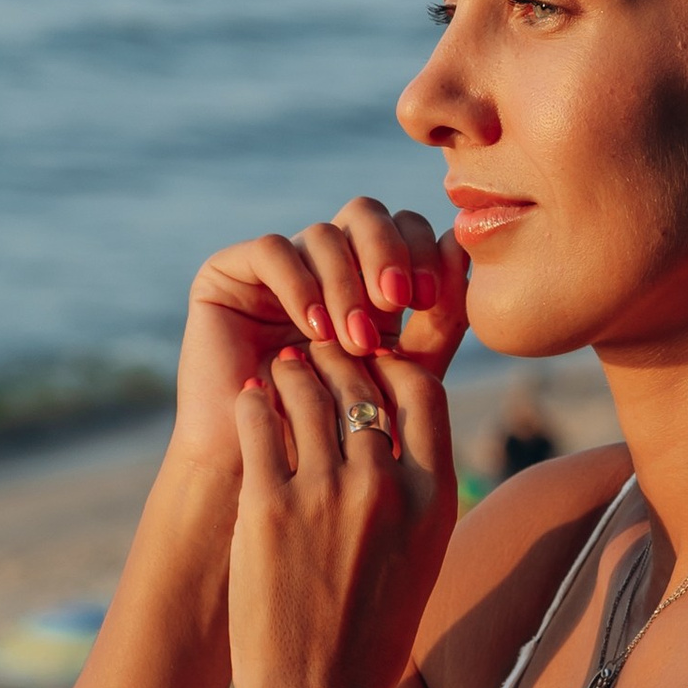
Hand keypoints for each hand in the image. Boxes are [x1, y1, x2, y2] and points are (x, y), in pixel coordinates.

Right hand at [169, 201, 468, 485]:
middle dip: (387, 252)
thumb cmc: (343, 432)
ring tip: (352, 341)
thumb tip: (459, 242)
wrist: (273, 474)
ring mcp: (277, 266)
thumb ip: (440, 317)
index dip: (419, 250)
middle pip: (365, 213)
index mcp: (368, 276)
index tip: (425, 298)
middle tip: (396, 301)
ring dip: (345, 286)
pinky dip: (300, 284)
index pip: (404, 229)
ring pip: (323, 234)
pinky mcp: (228, 274)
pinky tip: (314, 329)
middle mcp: (323, 262)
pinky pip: (271, 249)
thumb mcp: (404, 372)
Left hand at [229, 335, 458, 687]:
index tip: (374, 363)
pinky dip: (254, 404)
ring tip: (280, 368)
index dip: (397, 365)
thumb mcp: (419, 564)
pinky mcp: (268, 507)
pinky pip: (260, 426)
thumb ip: (415, 502)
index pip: (425, 392)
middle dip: (339, 358)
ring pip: (308, 394)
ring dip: (293, 371)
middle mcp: (386, 488)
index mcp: (435, 502)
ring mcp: (325, 494)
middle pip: (364, 384)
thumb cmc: (368, 643)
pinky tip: (248, 400)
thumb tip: (398, 447)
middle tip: (318, 350)